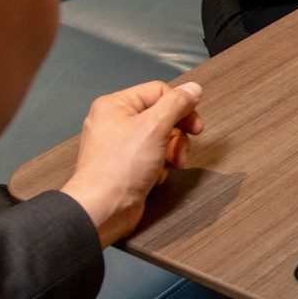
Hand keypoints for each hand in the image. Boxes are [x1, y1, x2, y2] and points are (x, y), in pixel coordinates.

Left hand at [59, 80, 203, 245]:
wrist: (103, 209)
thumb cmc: (119, 169)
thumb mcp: (155, 128)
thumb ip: (177, 104)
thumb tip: (192, 89)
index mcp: (115, 105)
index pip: (159, 92)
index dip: (181, 107)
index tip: (194, 125)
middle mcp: (114, 122)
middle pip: (162, 116)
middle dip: (177, 135)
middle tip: (181, 149)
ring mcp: (119, 145)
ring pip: (160, 138)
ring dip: (171, 152)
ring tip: (169, 165)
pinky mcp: (125, 165)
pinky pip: (152, 157)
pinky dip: (160, 166)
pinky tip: (155, 176)